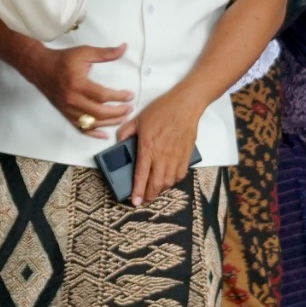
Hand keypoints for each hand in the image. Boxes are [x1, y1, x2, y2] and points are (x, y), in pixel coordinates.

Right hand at [29, 43, 132, 135]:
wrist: (40, 68)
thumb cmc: (63, 60)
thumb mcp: (85, 52)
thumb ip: (105, 53)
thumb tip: (124, 48)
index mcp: (78, 84)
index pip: (103, 95)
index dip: (119, 97)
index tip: (129, 95)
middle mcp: (73, 100)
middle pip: (99, 113)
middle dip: (117, 113)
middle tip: (129, 109)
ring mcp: (69, 109)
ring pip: (92, 123)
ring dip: (109, 123)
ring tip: (122, 118)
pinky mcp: (66, 114)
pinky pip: (81, 128)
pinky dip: (93, 133)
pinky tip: (104, 134)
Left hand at [115, 89, 202, 206]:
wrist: (185, 104)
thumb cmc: (163, 109)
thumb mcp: (138, 119)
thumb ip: (126, 132)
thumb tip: (119, 143)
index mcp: (148, 148)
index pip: (141, 175)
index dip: (137, 191)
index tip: (134, 201)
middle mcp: (162, 156)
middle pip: (156, 184)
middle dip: (149, 195)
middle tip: (144, 200)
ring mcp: (175, 157)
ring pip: (168, 182)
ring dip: (161, 189)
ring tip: (155, 190)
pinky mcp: (186, 155)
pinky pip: (180, 174)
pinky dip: (174, 181)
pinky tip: (169, 180)